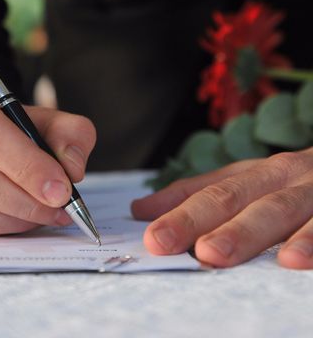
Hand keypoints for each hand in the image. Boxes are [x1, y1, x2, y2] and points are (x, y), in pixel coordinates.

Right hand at [0, 78, 96, 235]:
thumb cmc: (6, 126)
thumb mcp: (41, 117)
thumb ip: (68, 133)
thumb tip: (71, 168)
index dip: (27, 165)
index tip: (61, 187)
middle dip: (26, 199)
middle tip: (60, 207)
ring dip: (14, 218)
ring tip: (44, 214)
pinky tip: (20, 219)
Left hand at [131, 150, 312, 268]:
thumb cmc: (296, 183)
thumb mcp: (248, 182)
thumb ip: (197, 195)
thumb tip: (141, 209)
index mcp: (255, 175)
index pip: (209, 192)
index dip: (179, 213)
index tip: (151, 237)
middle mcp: (282, 178)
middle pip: (235, 198)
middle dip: (200, 221)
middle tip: (167, 244)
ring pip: (278, 210)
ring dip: (247, 234)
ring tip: (215, 254)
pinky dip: (312, 242)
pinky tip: (293, 261)